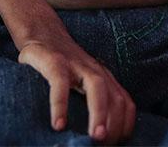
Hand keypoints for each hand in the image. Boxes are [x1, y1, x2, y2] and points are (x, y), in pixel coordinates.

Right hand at [18, 32, 135, 143]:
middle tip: (106, 145)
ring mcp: (76, 65)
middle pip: (116, 98)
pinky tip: (58, 124)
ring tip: (94, 137)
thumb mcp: (81, 83)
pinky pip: (60, 84)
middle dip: (116, 125)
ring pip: (97, 88)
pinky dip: (60, 105)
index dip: (125, 125)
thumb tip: (96, 136)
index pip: (125, 103)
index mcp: (104, 79)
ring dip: (99, 114)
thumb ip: (90, 102)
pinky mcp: (55, 62)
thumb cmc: (62, 66)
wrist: (42, 32)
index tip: (116, 144)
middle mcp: (95, 71)